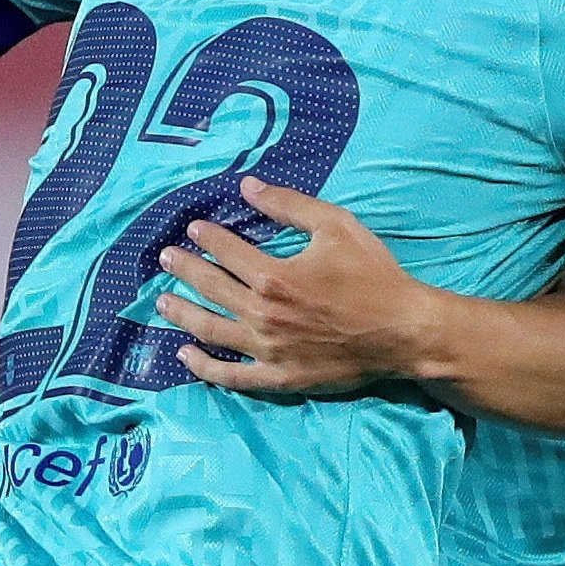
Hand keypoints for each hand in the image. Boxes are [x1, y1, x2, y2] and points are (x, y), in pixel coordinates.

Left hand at [154, 177, 433, 394]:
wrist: (403, 331)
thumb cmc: (372, 275)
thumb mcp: (336, 226)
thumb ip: (289, 206)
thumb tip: (248, 187)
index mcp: (274, 276)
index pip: (228, 252)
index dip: (207, 237)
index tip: (193, 229)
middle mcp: (263, 314)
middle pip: (211, 289)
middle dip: (185, 270)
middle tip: (166, 259)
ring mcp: (268, 350)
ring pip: (212, 331)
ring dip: (182, 314)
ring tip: (162, 302)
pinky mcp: (278, 378)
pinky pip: (232, 376)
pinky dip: (205, 367)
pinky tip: (186, 355)